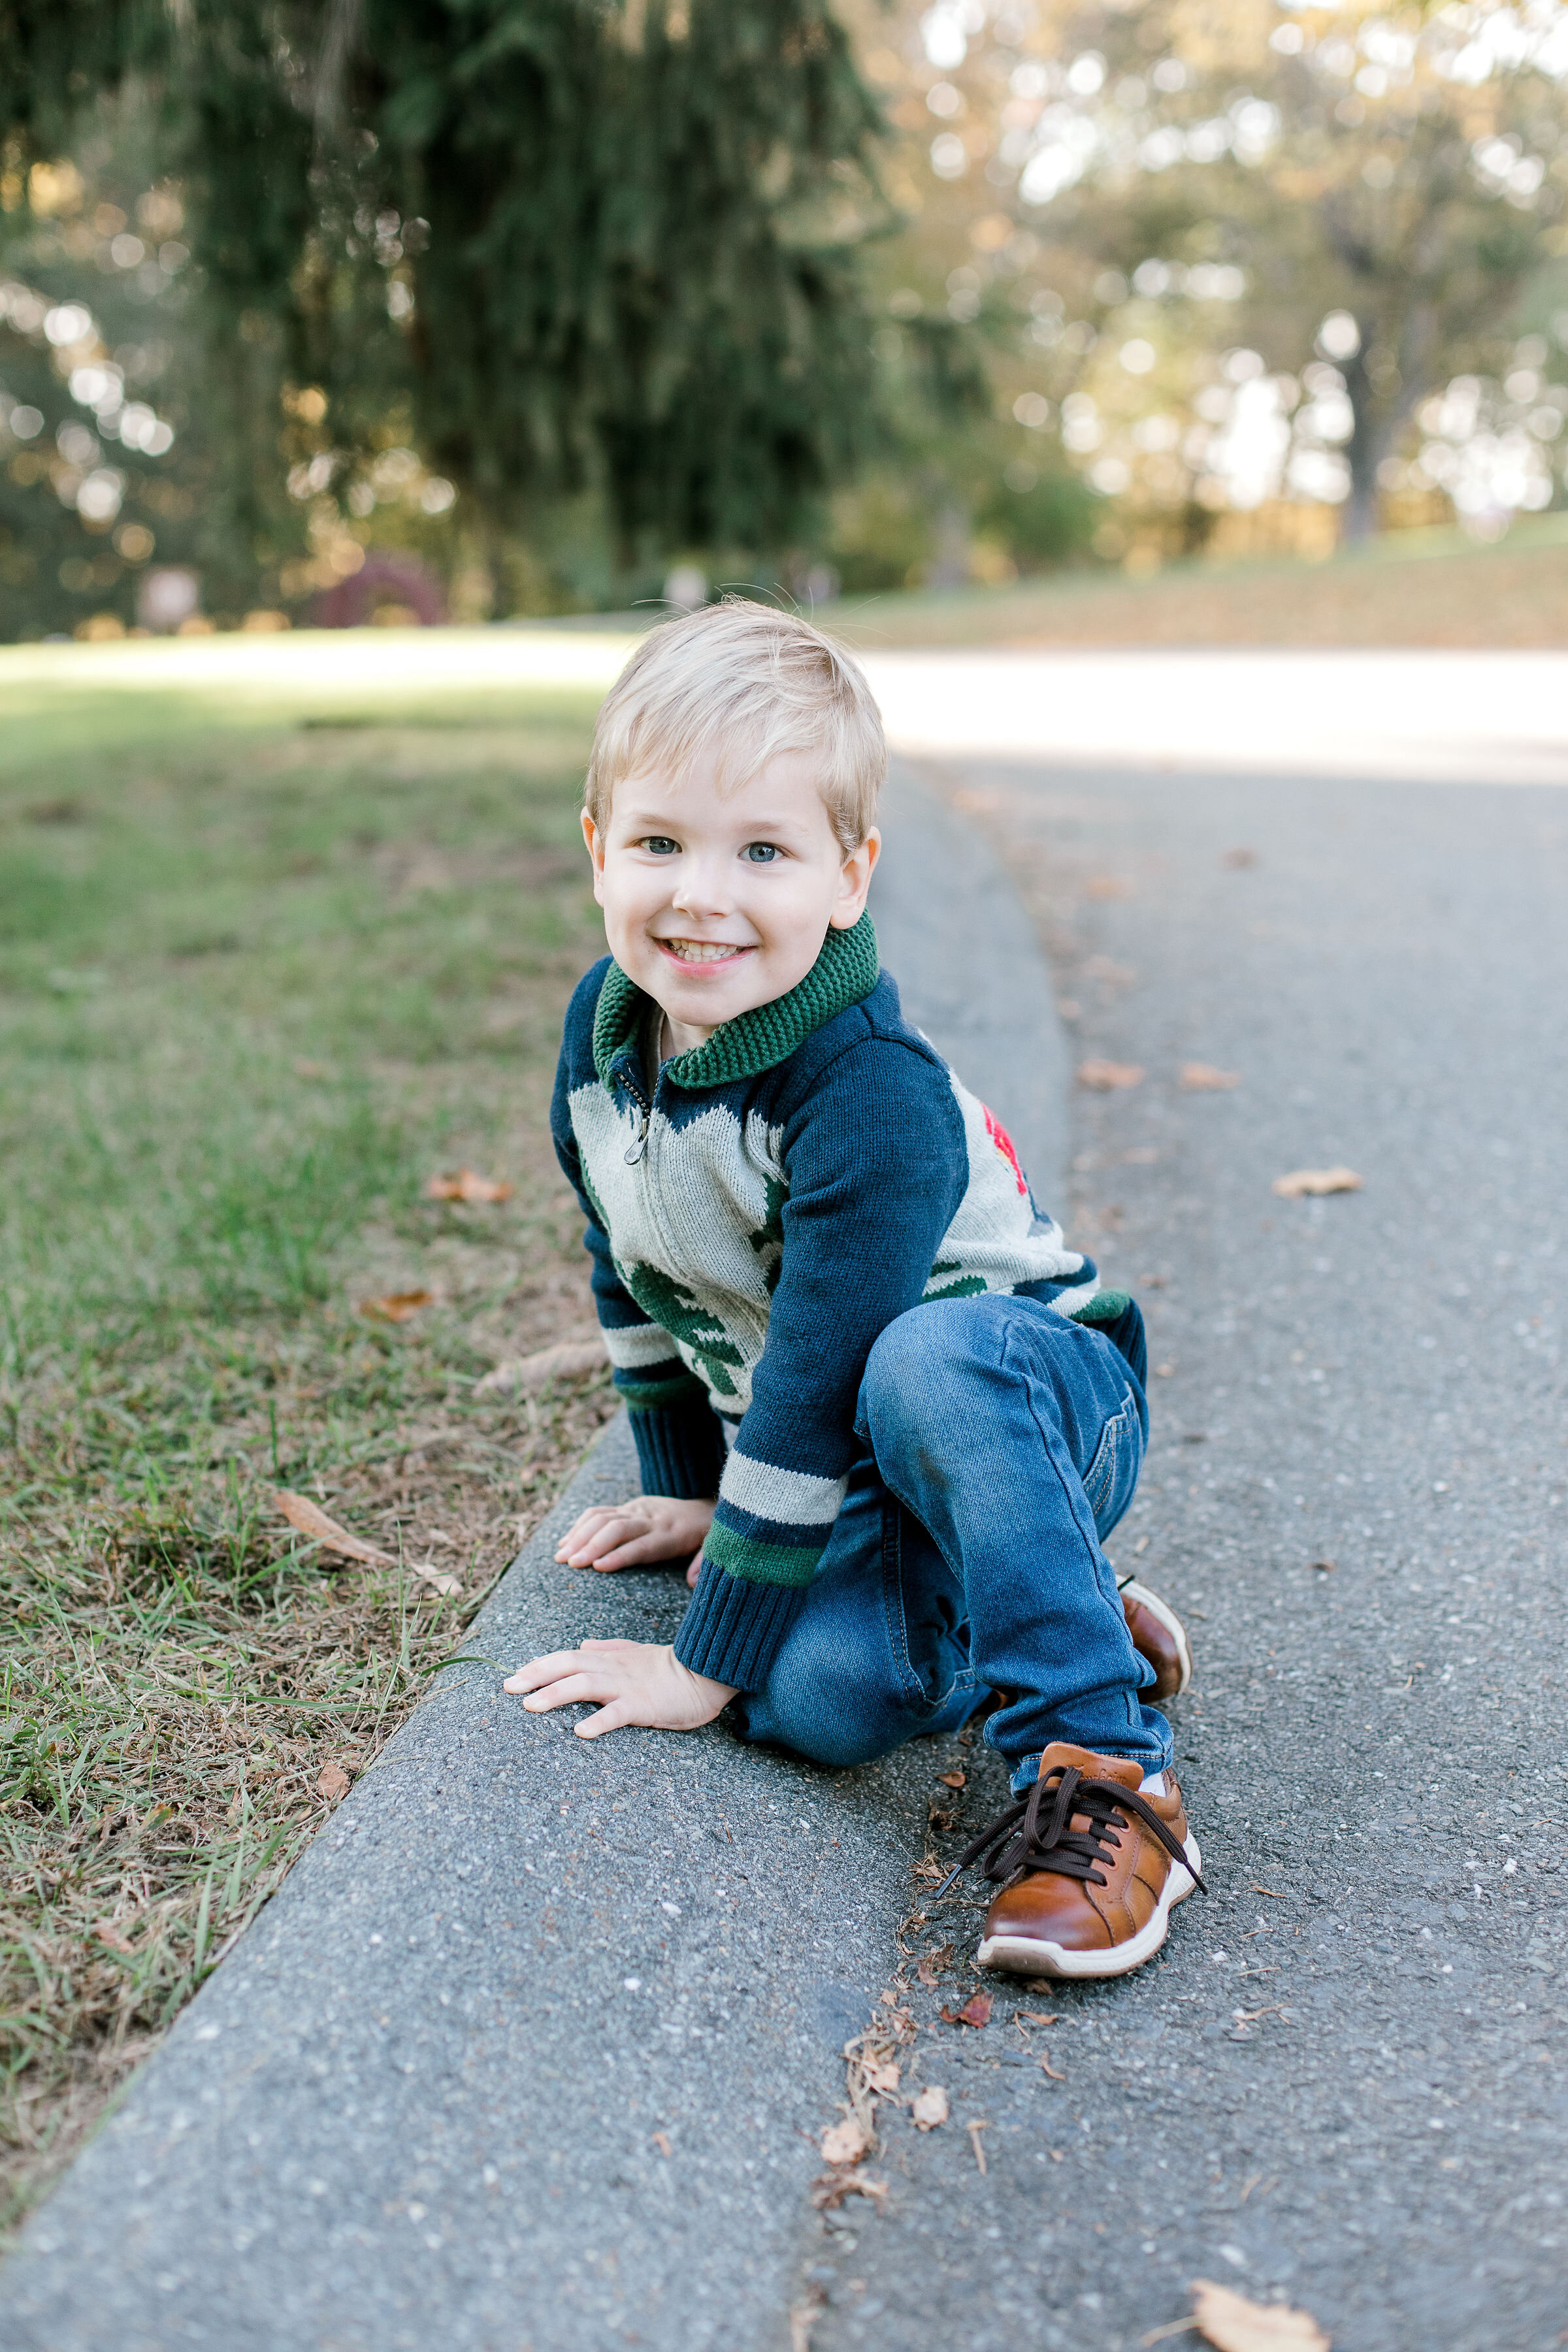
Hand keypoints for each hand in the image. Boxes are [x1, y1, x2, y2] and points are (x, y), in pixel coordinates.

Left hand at [503, 1639, 735, 1737]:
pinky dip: (598, 1721)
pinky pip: (618, 1713)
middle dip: (535, 1675)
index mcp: (609, 1657)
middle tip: (507, 1688)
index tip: (514, 1676)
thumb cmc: (671, 1668)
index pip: (566, 1656)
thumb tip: (583, 1643)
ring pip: (585, 1685)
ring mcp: (627, 1686)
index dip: (539, 1665)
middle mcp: (612, 1668)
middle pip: (567, 1665)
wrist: (708, 1671)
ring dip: (555, 1694)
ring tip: (530, 1707)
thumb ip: (609, 1647)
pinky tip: (580, 1732)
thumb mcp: (635, 1653)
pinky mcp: (644, 1705)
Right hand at [553, 1494, 713, 1572]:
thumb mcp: (713, 1547)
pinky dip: (579, 1525)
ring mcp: (637, 1509)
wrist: (704, 1507)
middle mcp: (651, 1518)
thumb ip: (704, 1563)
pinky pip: (599, 1511)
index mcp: (671, 1534)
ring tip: (560, 1556)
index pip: (642, 1545)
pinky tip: (565, 1542)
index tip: (598, 1567)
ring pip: (603, 1517)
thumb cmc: (705, 1535)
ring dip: (579, 1535)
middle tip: (571, 1563)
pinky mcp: (629, 1505)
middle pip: (617, 1528)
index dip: (620, 1555)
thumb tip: (694, 1582)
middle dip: (592, 1545)